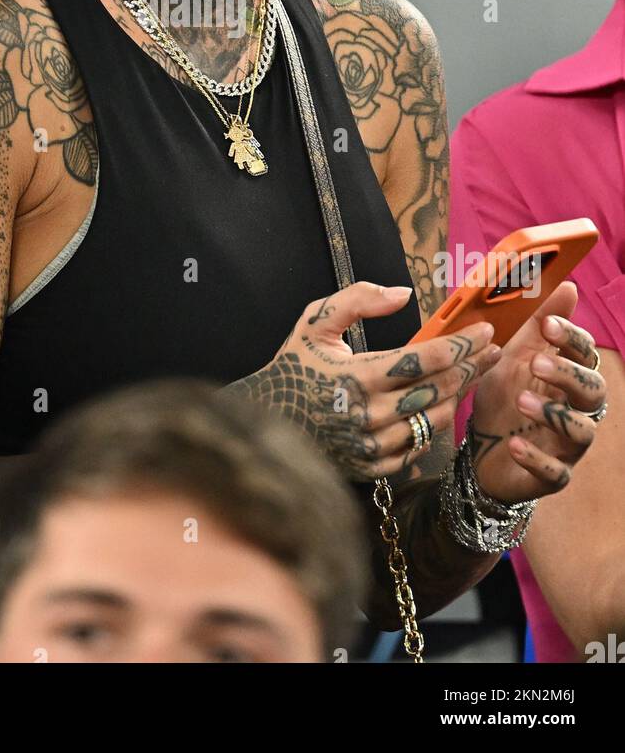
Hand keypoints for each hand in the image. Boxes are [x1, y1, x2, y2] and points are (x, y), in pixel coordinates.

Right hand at [253, 282, 500, 479]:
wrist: (268, 417)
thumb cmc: (295, 364)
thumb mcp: (316, 321)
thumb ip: (359, 299)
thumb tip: (404, 294)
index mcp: (357, 376)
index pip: (425, 359)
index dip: (460, 344)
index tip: (484, 330)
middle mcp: (369, 414)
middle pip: (438, 389)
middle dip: (472, 366)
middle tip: (492, 350)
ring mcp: (372, 445)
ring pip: (434, 420)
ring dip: (459, 395)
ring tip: (473, 374)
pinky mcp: (372, 467)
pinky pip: (417, 447)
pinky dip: (434, 427)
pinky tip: (442, 406)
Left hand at [471, 281, 606, 503]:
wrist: (479, 450)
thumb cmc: (504, 397)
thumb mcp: (513, 356)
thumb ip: (538, 325)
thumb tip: (568, 285)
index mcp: (569, 377)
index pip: (586, 354)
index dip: (572, 339)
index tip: (549, 324)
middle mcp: (576, 411)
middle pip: (594, 392)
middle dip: (569, 375)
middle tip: (536, 363)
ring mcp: (567, 446)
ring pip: (581, 432)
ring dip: (554, 415)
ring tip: (521, 401)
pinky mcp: (552, 476)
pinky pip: (556, 472)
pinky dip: (536, 458)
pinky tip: (514, 445)